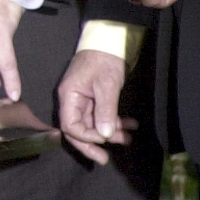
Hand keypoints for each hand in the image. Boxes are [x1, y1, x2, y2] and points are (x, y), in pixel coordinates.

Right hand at [57, 48, 136, 163]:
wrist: (109, 40)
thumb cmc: (104, 60)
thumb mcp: (106, 85)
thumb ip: (105, 111)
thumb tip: (105, 135)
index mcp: (69, 96)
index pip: (70, 125)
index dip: (86, 136)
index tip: (104, 138)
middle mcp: (72, 100)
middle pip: (77, 129)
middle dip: (92, 143)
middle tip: (104, 159)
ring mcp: (83, 100)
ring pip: (93, 124)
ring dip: (109, 133)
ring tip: (128, 138)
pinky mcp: (95, 98)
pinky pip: (102, 116)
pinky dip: (115, 122)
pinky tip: (130, 125)